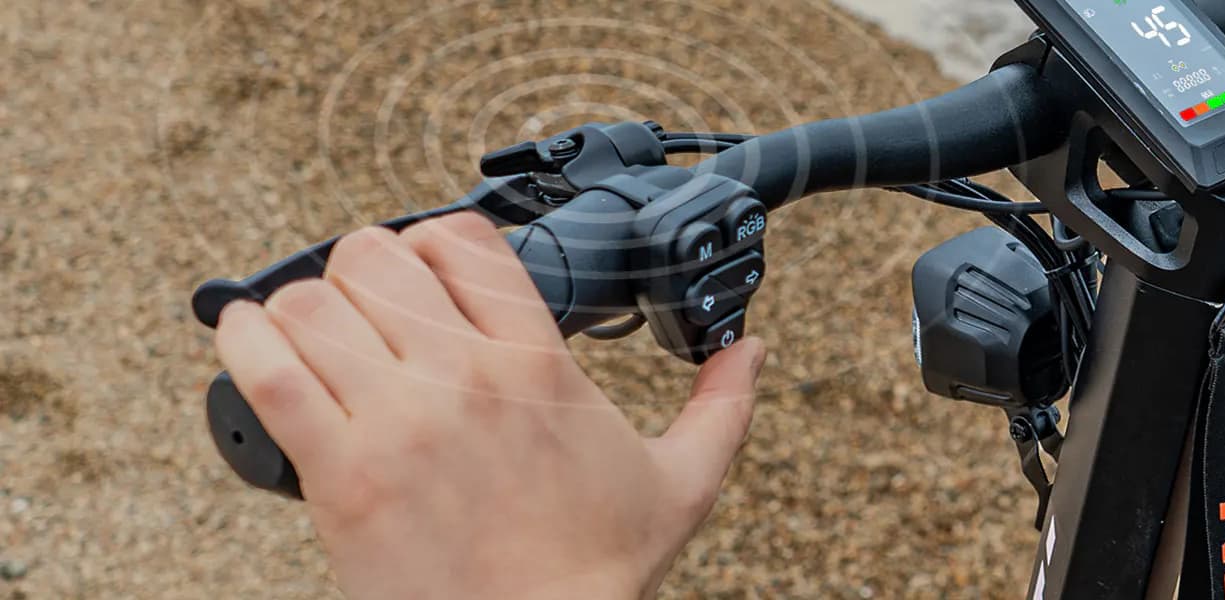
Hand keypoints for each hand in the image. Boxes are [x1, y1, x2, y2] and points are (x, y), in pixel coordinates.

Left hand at [212, 212, 765, 598]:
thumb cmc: (598, 571)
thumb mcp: (683, 484)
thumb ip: (721, 407)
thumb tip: (752, 353)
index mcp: (539, 366)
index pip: (462, 242)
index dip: (436, 244)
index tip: (431, 273)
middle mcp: (466, 380)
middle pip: (376, 257)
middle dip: (364, 270)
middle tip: (368, 307)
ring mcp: (399, 424)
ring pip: (314, 301)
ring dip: (305, 306)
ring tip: (315, 335)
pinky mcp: (341, 475)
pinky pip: (267, 368)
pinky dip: (244, 338)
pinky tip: (250, 338)